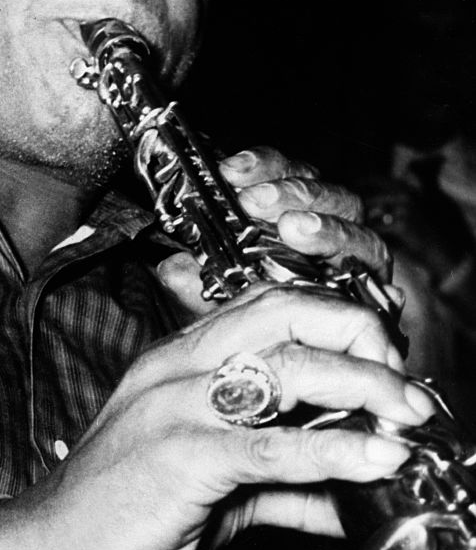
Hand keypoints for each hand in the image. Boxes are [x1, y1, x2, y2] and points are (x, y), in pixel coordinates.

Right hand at [0, 287, 434, 549]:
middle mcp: (178, 366)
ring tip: (407, 413)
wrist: (50, 547)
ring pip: (284, 369)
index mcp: (179, 358)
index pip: (266, 304)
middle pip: (282, 313)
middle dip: (354, 333)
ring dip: (361, 386)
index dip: (331, 319)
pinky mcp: (180, 455)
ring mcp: (175, 405)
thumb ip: (279, 481)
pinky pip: (270, 446)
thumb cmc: (124, 507)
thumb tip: (342, 498)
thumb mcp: (212, 484)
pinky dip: (333, 451)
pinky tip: (374, 461)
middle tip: (401, 376)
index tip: (377, 356)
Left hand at [158, 145, 396, 316]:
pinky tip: (339, 271)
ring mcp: (358, 265)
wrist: (284, 382)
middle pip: (327, 195)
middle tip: (256, 201)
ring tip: (293, 228)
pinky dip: (361, 267)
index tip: (231, 171)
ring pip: (356, 227)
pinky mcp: (380, 298)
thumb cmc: (250, 331)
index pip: (283, 175)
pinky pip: (379, 274)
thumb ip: (194, 283)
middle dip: (291, 191)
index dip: (262, 166)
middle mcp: (330, 237)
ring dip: (325, 225)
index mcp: (290, 222)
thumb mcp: (212, 303)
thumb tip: (170, 267)